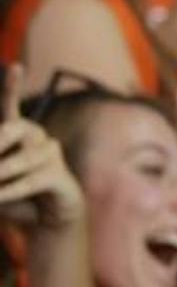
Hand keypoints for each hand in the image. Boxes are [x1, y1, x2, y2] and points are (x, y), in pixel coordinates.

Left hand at [0, 66, 86, 231]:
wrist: (45, 220)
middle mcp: (36, 137)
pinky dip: (12, 190)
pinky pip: (34, 179)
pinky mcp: (60, 175)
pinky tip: (1, 196)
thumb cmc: (12, 195)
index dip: (12, 86)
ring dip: (1, 174)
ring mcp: (51, 154)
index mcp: (16, 135)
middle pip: (16, 129)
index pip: (11, 106)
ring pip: (23, 159)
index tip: (15, 66)